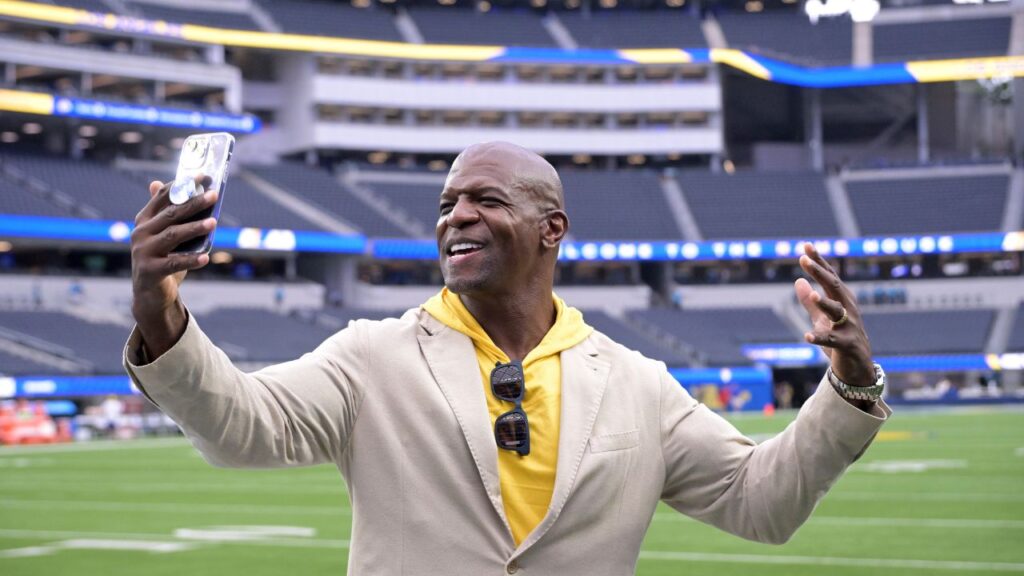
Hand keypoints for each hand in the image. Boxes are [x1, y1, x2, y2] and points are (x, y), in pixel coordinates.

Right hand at [130, 175, 215, 357]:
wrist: (151, 294)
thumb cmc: (163, 259)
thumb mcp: (164, 235)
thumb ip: (166, 213)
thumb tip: (159, 183)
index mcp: (144, 220)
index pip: (162, 197)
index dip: (181, 185)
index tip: (201, 176)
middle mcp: (140, 233)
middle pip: (171, 214)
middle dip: (194, 203)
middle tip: (214, 195)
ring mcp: (143, 252)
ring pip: (173, 236)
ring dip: (195, 228)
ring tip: (214, 222)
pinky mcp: (149, 271)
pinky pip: (174, 263)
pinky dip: (191, 260)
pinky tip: (206, 257)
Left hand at [794, 243, 874, 386]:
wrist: (857, 367)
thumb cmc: (840, 339)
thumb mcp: (822, 318)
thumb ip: (810, 301)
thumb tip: (798, 281)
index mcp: (841, 300)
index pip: (829, 276)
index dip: (819, 261)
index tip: (806, 245)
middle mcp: (848, 309)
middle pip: (833, 287)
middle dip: (820, 273)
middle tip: (804, 259)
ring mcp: (849, 327)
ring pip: (836, 312)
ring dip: (824, 303)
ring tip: (813, 296)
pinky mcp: (846, 345)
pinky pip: (832, 340)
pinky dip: (819, 338)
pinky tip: (807, 336)